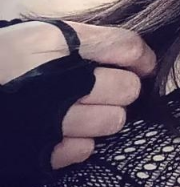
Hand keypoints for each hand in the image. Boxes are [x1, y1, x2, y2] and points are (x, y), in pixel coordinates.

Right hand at [0, 20, 156, 168]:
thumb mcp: (30, 34)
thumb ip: (77, 39)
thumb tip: (126, 49)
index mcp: (53, 41)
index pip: (125, 46)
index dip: (141, 55)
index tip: (142, 62)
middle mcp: (58, 81)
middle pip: (126, 88)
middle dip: (123, 86)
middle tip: (109, 86)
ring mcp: (49, 120)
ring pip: (113, 121)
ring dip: (106, 114)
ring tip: (87, 109)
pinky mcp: (39, 153)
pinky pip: (85, 149)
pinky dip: (81, 141)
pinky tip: (65, 131)